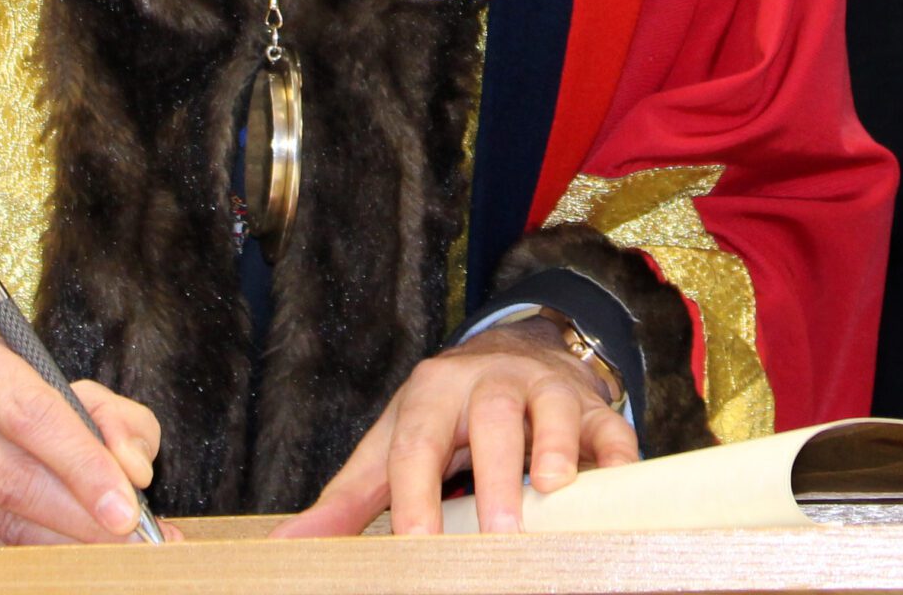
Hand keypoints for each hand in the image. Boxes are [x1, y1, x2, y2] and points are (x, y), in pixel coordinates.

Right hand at [0, 332, 159, 547]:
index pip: (33, 417)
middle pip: (12, 480)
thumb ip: (115, 419)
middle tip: (128, 543)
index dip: (83, 466)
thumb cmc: (21, 396)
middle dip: (78, 518)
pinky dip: (24, 562)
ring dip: (58, 547)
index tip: (127, 508)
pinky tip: (61, 563)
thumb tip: (134, 473)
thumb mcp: (73, 386)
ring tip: (106, 556)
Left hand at [275, 320, 638, 537]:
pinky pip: (611, 426)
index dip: (415, 497)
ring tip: (554, 488)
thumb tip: (283, 550)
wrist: (513, 352)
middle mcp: (492, 382)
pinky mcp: (594, 406)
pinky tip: (617, 482)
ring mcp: (547, 389)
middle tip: (498, 532)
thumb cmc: (444, 417)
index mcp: (433, 392)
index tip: (415, 548)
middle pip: (493, 419)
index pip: (418, 444)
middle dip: (496, 474)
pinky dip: (618, 453)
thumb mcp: (391, 444)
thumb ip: (347, 498)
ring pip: (555, 409)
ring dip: (557, 446)